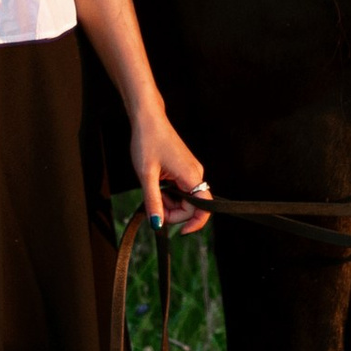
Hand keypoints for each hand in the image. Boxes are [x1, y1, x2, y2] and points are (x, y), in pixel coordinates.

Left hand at [131, 105, 209, 233]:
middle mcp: (196, 173)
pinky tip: (157, 186)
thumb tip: (157, 225)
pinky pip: (183, 190)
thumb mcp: (146, 175)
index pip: (204, 208)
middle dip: (174, 213)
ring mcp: (191, 171)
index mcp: (191, 175)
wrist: (148, 119)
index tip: (180, 232)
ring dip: (171, 204)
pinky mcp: (185, 169)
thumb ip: (153, 201)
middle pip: (193, 207)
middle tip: (154, 209)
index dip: (195, 223)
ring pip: (186, 199)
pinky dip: (170, 194)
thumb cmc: (147, 141)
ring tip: (153, 192)